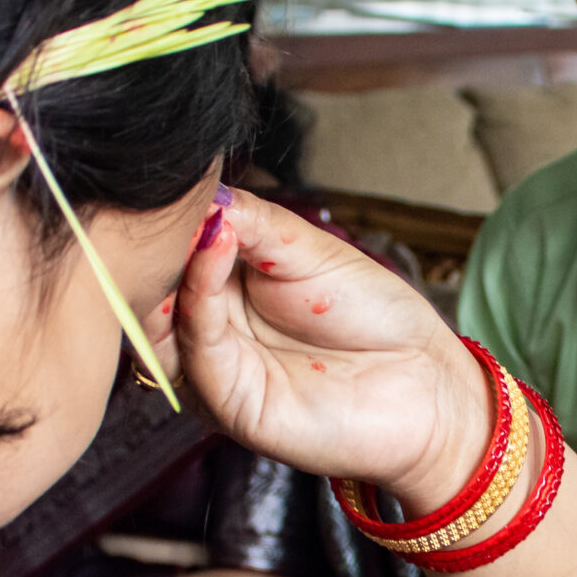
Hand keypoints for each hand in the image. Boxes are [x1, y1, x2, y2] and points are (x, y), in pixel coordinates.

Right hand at [175, 189, 490, 510]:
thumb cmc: (374, 320)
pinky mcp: (229, 403)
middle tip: (168, 191)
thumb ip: (250, 223)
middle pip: (151, 288)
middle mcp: (208, 335)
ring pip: (158, 318)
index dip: (167, 217)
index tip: (171, 172)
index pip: (170, 255)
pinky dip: (197, 290)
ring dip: (169, 261)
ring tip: (195, 214)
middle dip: (157, 239)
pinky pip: (197, 344)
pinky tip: (216, 244)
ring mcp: (214, 371)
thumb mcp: (305, 249)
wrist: (425, 385)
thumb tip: (201, 194)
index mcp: (221, 295)